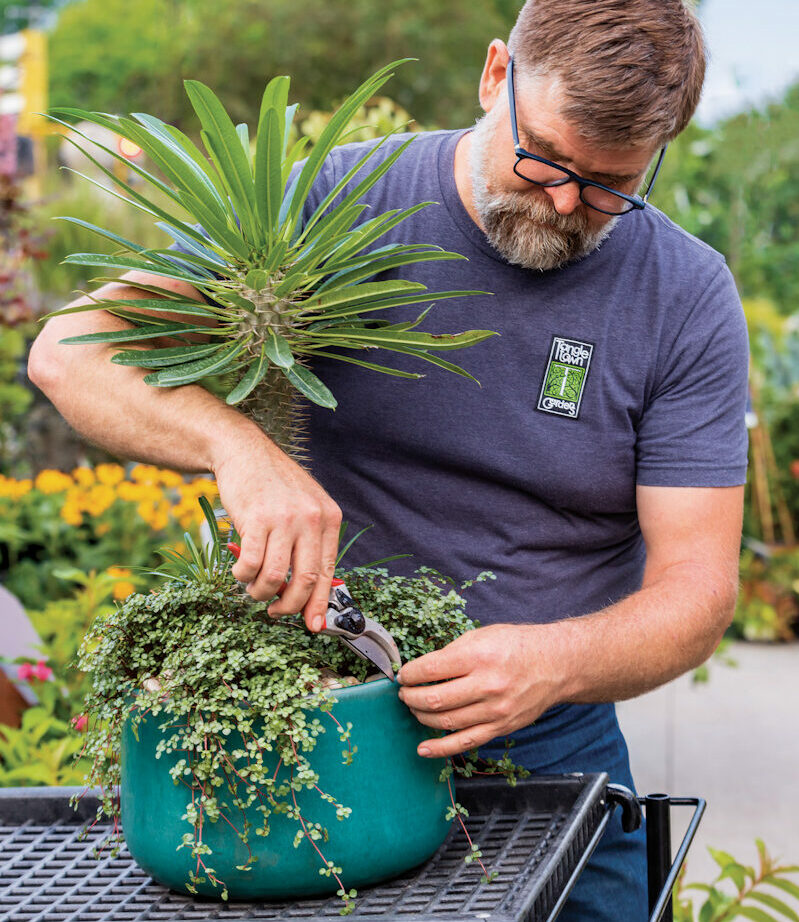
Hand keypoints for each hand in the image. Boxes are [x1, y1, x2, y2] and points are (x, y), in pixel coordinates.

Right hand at [212, 427, 341, 631]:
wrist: (243, 451)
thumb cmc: (273, 484)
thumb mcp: (304, 507)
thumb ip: (309, 543)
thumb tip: (309, 590)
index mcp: (329, 518)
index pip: (328, 572)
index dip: (318, 605)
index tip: (313, 627)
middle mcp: (311, 519)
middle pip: (305, 581)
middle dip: (288, 607)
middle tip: (274, 611)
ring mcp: (285, 519)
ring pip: (276, 578)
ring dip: (260, 592)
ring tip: (253, 588)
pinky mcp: (257, 519)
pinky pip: (251, 565)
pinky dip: (243, 576)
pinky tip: (240, 570)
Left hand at [396, 624, 567, 758]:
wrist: (555, 664)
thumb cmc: (517, 645)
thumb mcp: (482, 635)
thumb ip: (453, 652)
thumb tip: (423, 669)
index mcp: (478, 657)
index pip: (431, 670)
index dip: (410, 674)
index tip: (403, 675)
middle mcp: (486, 685)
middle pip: (434, 699)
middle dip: (410, 697)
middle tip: (404, 692)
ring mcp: (494, 710)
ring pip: (445, 722)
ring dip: (420, 716)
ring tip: (413, 708)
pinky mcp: (500, 727)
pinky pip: (465, 742)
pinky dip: (440, 748)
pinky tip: (422, 748)